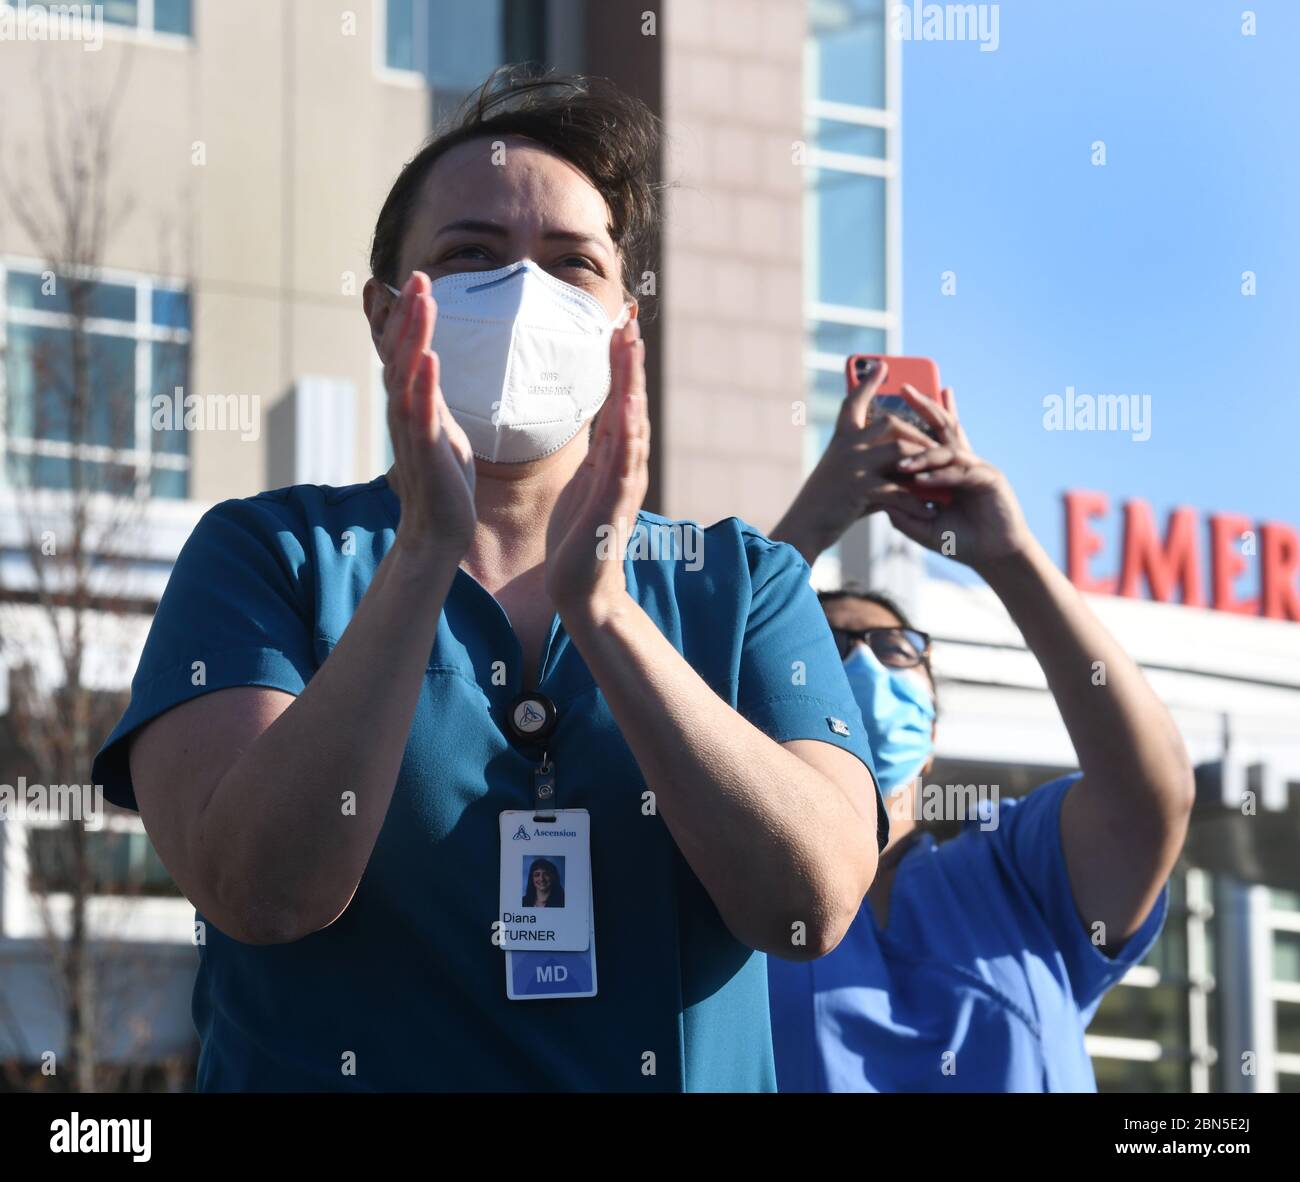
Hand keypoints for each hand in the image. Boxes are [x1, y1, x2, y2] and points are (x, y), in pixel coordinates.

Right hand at [381, 273, 475, 559]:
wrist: (439, 528)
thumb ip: (434, 396)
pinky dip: (426, 383)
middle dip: (410, 314)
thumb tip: (433, 365)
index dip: (411, 316)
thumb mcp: (441, 426)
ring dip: (415, 336)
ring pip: (408, 373)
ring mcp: (412, 428)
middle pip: (401, 352)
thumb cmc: (443, 480)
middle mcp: (404, 410)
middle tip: (419, 276)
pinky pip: (422, 412)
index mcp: (411, 403)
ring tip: (423, 302)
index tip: (420, 280)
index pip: (406, 350)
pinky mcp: (425, 450)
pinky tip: (432, 358)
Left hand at [544, 318, 648, 620]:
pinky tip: (628, 411)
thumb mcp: (585, 479)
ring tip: (630, 349)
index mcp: (614, 455)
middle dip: (630, 359)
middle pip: (631, 401)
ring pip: (632, 424)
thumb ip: (599, 447)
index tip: (621, 319)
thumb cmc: (579, 536)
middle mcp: (626, 464)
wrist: (582, 587)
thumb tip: (603, 414)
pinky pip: (623, 466)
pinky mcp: (613, 508)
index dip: (621, 359)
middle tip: (629, 317)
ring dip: (632, 385)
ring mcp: (623, 485)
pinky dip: (628, 437)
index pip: (620, 397)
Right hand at [772, 360, 941, 562]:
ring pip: (900, 449)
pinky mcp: (859, 487)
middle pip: (891, 423)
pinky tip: (931, 510)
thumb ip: (872, 461)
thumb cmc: (828, 502)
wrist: (804, 526)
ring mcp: (852, 464)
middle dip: (919, 434)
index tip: (881, 365)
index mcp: (840, 438)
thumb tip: (908, 460)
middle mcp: (846, 445)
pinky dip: (917, 502)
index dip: (866, 381)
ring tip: (943, 475)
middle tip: (940, 447)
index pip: (854, 401)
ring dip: (925, 462)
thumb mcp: (845, 473)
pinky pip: (899, 489)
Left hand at [881, 385, 1033, 573]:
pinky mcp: (990, 480)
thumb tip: (877, 500)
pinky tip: (922, 480)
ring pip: (948, 451)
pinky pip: (961, 473)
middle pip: (944, 426)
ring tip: (900, 462)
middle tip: (904, 388)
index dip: (919, 413)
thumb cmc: (962, 540)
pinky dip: (940, 476)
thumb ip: (902, 512)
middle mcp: (964, 461)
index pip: (932, 434)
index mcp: (949, 467)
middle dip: (924, 406)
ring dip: (923, 455)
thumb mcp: (923, 526)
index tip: (897, 397)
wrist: (994, 556)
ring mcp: (978, 467)